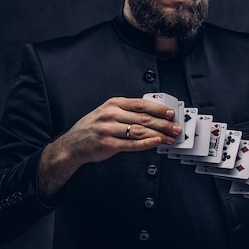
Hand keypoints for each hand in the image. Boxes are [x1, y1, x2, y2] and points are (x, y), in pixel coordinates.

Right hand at [60, 96, 181, 164]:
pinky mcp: (109, 144)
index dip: (158, 109)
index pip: (141, 104)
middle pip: (143, 118)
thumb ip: (126, 111)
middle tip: (176, 128)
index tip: (171, 113)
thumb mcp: (107, 112)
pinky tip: (156, 142)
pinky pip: (131, 144)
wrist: (73, 144)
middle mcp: (111, 115)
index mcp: (113, 104)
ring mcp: (109, 130)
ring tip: (170, 138)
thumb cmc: (92, 128)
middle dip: (163, 124)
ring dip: (158, 134)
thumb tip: (152, 116)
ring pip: (140, 131)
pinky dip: (146, 143)